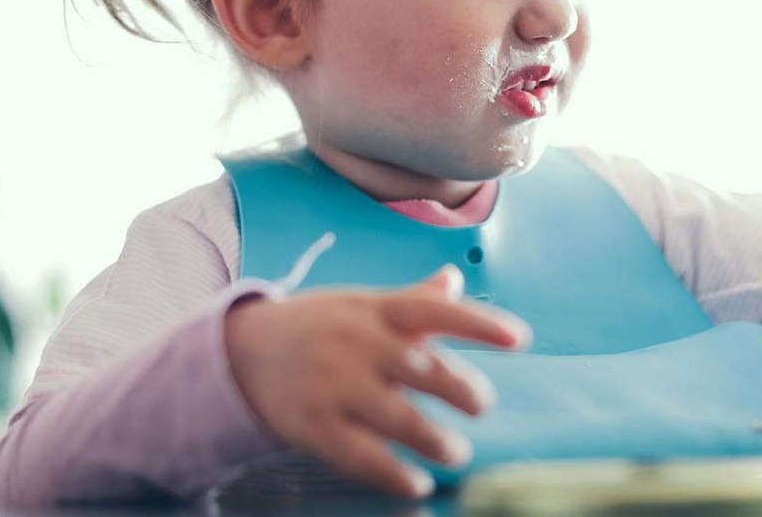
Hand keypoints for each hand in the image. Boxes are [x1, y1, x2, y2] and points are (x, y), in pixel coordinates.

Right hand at [223, 264, 530, 498]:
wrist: (240, 353)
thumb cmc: (318, 327)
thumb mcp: (360, 306)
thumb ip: (412, 300)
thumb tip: (455, 278)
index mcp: (374, 311)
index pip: (434, 311)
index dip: (479, 324)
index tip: (521, 339)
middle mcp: (357, 345)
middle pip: (422, 367)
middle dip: (462, 389)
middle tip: (482, 404)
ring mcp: (334, 387)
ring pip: (398, 417)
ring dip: (435, 440)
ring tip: (456, 453)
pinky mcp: (314, 426)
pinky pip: (361, 456)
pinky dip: (393, 474)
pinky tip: (417, 484)